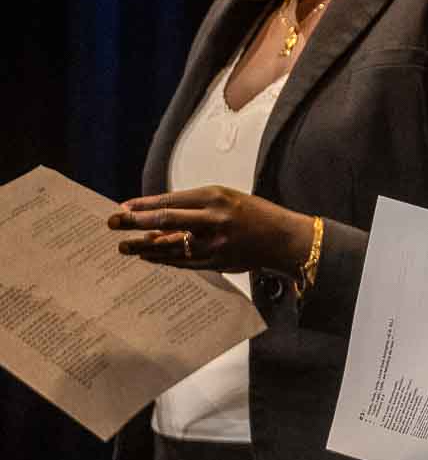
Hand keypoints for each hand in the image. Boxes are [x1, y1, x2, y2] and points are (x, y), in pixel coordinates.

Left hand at [107, 186, 311, 274]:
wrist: (282, 238)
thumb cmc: (255, 214)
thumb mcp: (227, 198)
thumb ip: (195, 205)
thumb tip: (158, 213)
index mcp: (216, 197)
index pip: (171, 201)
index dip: (144, 205)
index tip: (124, 207)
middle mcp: (213, 219)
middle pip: (166, 220)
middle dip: (135, 222)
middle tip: (112, 222)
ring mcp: (214, 243)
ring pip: (170, 245)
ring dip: (144, 246)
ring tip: (124, 246)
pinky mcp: (215, 261)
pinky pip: (182, 261)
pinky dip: (163, 258)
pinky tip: (148, 256)